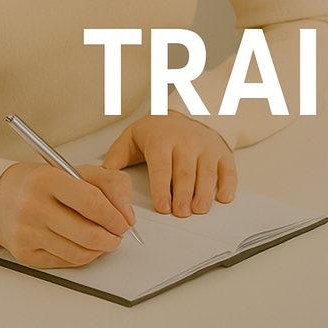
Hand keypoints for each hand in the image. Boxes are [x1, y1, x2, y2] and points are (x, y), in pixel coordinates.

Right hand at [0, 161, 134, 267]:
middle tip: (118, 235)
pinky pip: (64, 262)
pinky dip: (83, 256)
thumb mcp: (78, 170)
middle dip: (111, 237)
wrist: (0, 197)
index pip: (91, 202)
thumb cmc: (43, 183)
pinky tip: (86, 246)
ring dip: (99, 249)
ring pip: (78, 252)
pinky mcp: (24, 254)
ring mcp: (27, 233)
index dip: (114, 216)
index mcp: (48, 180)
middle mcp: (33, 207)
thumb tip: (127, 215)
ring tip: (105, 240)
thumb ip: (111, 184)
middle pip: (86, 232)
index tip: (125, 222)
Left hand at [102, 111, 236, 216]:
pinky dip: (228, 184)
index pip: (162, 165)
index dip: (162, 187)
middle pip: (185, 170)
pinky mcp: (221, 151)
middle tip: (181, 213)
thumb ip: (115, 159)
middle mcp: (186, 141)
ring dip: (204, 192)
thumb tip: (98, 180)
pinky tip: (224, 198)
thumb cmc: (154, 132)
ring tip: (199, 209)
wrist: (180, 113)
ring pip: (206, 171)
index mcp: (161, 138)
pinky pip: (228, 168)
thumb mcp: (130, 138)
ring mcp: (206, 146)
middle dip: (183, 193)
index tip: (163, 207)